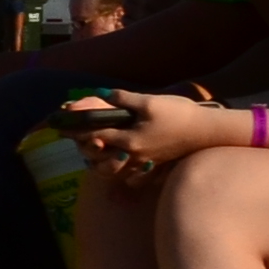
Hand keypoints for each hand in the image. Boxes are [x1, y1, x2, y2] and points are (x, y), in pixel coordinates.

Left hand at [72, 88, 241, 178]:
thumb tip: (102, 95)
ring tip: (89, 146)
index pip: (94, 134)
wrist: (207, 131)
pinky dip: (118, 166)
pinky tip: (114, 157)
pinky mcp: (153, 165)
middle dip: (83, 144)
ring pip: (112, 166)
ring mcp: (143, 163)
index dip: (76, 128)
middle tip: (71, 135)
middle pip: (99, 154)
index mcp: (128, 141)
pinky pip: (129, 173)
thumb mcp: (149, 102)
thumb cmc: (179, 115)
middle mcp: (132, 156)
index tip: (61, 125)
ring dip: (98, 157)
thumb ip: (123, 99)